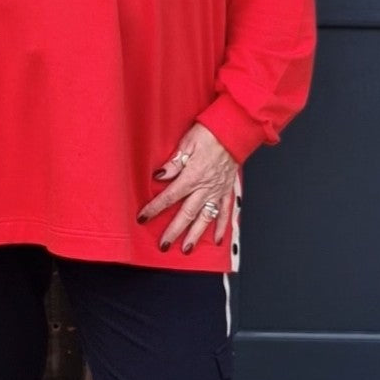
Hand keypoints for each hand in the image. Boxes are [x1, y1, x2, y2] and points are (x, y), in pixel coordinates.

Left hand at [137, 122, 237, 253]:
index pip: (169, 196)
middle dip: (174, 231)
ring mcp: (218, 191)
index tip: (144, 217)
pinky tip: (217, 239)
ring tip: (187, 248)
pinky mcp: (228, 190)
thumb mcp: (187, 143)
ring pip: (206, 218)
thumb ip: (174, 162)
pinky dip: (222, 226)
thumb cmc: (211, 133)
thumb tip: (160, 175)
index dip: (155, 208)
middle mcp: (205, 187)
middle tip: (164, 245)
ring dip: (196, 235)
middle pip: (186, 214)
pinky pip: (226, 212)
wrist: (235, 131)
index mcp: (192, 176)